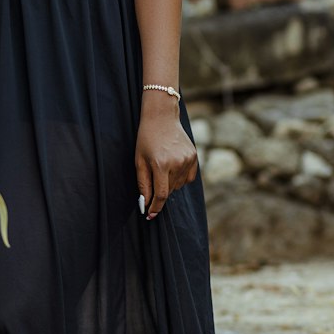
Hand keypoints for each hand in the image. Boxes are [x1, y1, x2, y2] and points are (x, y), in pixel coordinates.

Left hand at [135, 106, 197, 220]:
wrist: (162, 117)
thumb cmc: (146, 139)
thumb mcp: (139, 161)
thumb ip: (143, 185)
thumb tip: (146, 204)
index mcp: (161, 164)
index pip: (161, 195)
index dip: (155, 208)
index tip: (150, 215)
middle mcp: (177, 163)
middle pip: (169, 191)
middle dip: (159, 191)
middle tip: (153, 177)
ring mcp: (188, 160)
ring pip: (178, 185)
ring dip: (169, 184)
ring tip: (162, 167)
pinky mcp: (194, 157)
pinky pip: (188, 178)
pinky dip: (180, 178)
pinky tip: (173, 167)